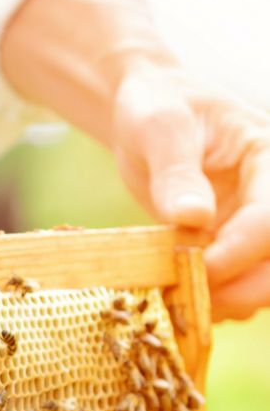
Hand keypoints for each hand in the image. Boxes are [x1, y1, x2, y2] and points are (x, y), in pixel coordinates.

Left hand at [1, 0, 269, 320]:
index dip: (238, 252)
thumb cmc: (157, 106)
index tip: (196, 268)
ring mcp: (254, 226)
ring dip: (229, 302)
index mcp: (268, 157)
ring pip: (264, 281)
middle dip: (243, 290)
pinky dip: (215, 301)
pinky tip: (180, 298)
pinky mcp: (234, 248)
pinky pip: (239, 285)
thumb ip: (175, 168)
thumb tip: (192, 217)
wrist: (152, 118)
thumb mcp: (158, 125)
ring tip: (181, 303)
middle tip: (193, 303)